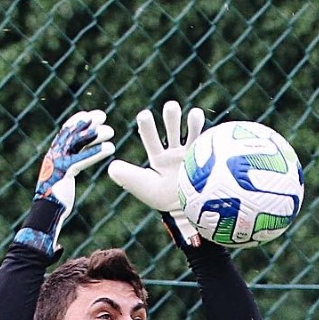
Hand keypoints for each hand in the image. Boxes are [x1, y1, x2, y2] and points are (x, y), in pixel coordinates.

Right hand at [14, 109, 114, 255]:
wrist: (45, 216)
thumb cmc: (55, 203)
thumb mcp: (62, 181)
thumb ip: (68, 169)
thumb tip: (74, 166)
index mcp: (53, 155)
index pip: (66, 131)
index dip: (79, 121)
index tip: (94, 115)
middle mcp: (54, 156)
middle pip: (72, 132)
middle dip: (88, 122)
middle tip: (103, 116)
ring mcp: (57, 163)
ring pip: (78, 143)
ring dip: (95, 135)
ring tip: (111, 132)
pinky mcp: (64, 173)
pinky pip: (82, 159)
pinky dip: (96, 152)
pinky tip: (110, 149)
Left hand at [108, 100, 205, 244]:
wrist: (187, 212)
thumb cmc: (162, 199)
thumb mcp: (144, 187)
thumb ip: (128, 177)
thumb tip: (111, 167)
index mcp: (158, 157)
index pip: (152, 138)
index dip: (148, 127)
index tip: (145, 115)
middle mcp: (174, 152)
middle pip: (172, 129)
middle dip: (172, 117)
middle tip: (171, 107)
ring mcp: (191, 153)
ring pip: (191, 132)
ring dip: (191, 120)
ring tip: (194, 113)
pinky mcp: (207, 157)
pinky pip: (207, 141)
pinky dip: (206, 130)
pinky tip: (204, 119)